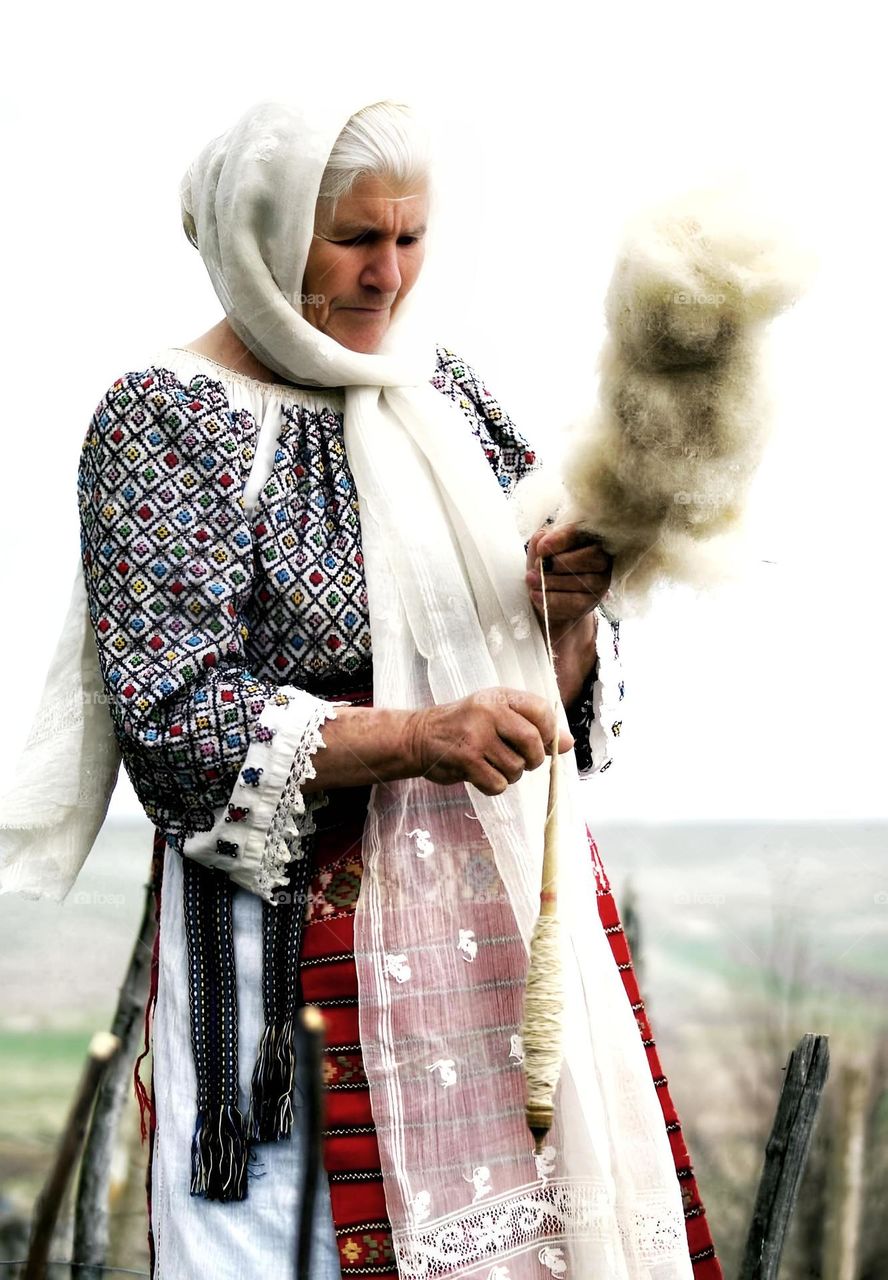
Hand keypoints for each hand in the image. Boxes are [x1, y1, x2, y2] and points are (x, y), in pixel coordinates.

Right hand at [406, 687, 573, 796]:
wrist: (418, 737)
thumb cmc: (463, 728)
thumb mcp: (496, 717)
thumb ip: (532, 727)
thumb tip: (568, 743)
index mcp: (500, 697)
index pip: (541, 710)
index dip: (549, 731)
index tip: (541, 743)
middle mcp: (489, 711)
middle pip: (533, 741)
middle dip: (533, 759)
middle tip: (522, 762)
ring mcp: (476, 735)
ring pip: (516, 767)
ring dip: (510, 775)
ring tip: (493, 766)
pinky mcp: (466, 759)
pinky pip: (498, 783)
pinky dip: (494, 786)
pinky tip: (481, 775)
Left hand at [525, 523, 612, 640]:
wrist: (546, 594)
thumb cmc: (547, 565)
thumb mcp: (541, 548)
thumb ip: (541, 539)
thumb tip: (542, 542)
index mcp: (590, 538)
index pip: (582, 534)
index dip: (562, 540)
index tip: (542, 547)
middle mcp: (601, 559)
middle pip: (592, 557)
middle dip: (562, 562)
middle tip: (538, 565)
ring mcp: (599, 582)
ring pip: (582, 581)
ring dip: (553, 581)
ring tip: (531, 580)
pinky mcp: (591, 603)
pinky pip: (575, 602)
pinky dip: (553, 599)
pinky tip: (536, 595)